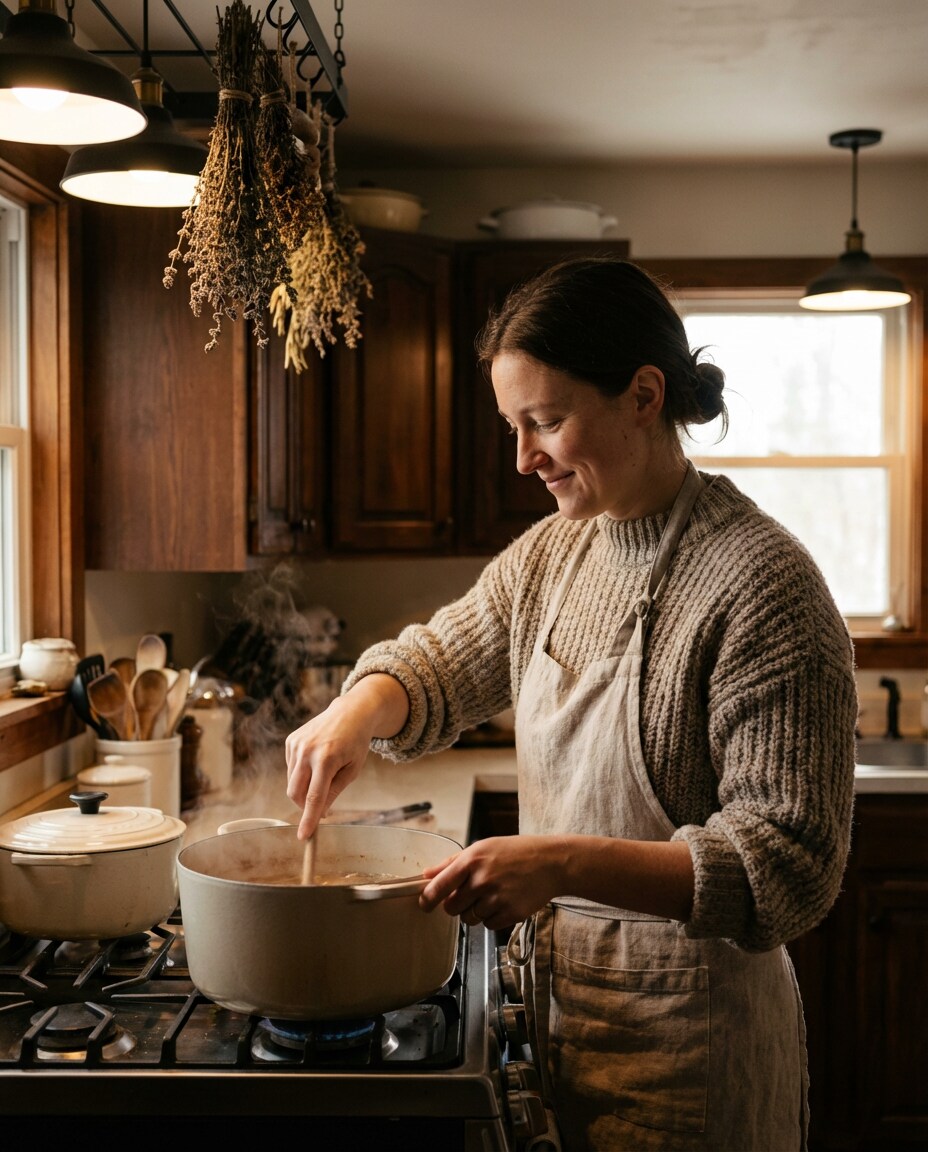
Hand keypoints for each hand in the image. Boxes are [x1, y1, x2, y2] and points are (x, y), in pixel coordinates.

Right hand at [285, 673, 410, 839]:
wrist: (350, 712)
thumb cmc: (356, 743)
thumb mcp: (352, 770)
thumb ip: (334, 792)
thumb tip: (320, 813)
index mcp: (327, 759)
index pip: (314, 797)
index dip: (308, 819)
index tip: (303, 837)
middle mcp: (307, 751)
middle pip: (295, 793)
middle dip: (304, 807)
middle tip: (320, 808)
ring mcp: (296, 744)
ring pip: (291, 782)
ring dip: (304, 789)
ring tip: (324, 774)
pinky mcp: (291, 741)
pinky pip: (291, 769)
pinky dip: (301, 774)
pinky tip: (316, 761)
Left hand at [419, 836, 565, 930]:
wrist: (551, 862)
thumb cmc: (515, 852)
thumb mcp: (483, 847)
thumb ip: (452, 862)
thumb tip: (426, 874)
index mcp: (472, 860)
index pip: (440, 885)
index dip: (428, 898)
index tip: (424, 904)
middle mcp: (482, 879)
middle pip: (452, 908)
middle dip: (457, 904)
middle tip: (471, 894)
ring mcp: (497, 898)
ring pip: (469, 919)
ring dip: (475, 912)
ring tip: (491, 895)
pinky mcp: (511, 913)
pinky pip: (488, 925)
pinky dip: (492, 918)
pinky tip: (503, 902)